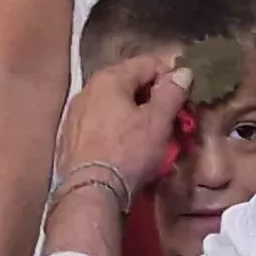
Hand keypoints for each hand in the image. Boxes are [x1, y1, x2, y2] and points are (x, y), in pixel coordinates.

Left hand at [53, 55, 189, 200]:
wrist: (89, 192)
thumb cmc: (127, 153)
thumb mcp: (158, 122)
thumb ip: (172, 93)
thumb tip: (182, 72)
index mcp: (109, 79)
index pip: (148, 63)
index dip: (172, 76)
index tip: (185, 96)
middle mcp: (88, 90)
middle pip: (129, 83)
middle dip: (153, 97)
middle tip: (172, 117)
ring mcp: (75, 114)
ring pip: (114, 104)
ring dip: (134, 114)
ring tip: (151, 134)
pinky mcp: (70, 137)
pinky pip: (100, 123)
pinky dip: (116, 129)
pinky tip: (126, 147)